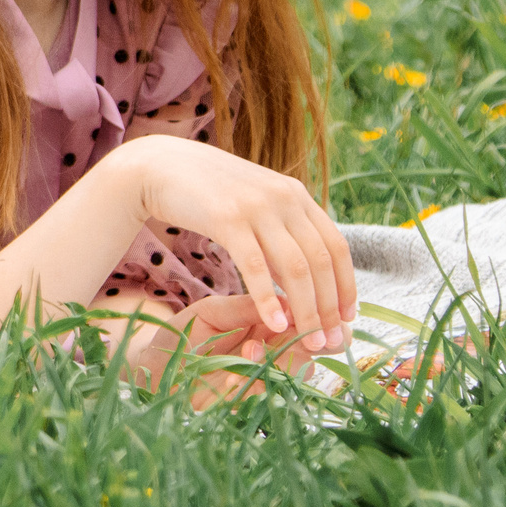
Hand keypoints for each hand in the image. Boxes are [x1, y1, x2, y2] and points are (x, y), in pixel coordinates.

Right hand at [110, 135, 356, 349]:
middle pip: (320, 261)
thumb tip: (300, 275)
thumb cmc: (205, 191)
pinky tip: (274, 323)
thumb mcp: (253, 203)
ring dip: (307, 310)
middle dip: (330, 306)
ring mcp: (255, 206)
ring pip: (295, 267)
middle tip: (332, 342)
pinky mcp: (226, 217)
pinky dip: (268, 298)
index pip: (336, 246)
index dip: (347, 285)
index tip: (348, 318)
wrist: (157, 165)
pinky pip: (255, 265)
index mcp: (295, 194)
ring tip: (310, 341)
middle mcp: (283, 197)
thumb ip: (279, 231)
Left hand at [170, 293, 336, 408]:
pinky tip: (231, 380)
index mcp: (270, 323)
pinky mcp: (252, 403)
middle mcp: (275, 351)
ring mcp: (267, 378)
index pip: (308, 319)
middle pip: (314, 350)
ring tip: (248, 351)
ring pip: (296, 374)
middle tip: (298, 339)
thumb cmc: (184, 335)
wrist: (156, 370)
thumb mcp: (210, 313)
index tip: (307, 315)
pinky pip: (267, 397)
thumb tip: (285, 303)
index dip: (318, 318)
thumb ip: (244, 308)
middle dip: (312, 344)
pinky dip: (253, 387)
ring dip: (278, 363)